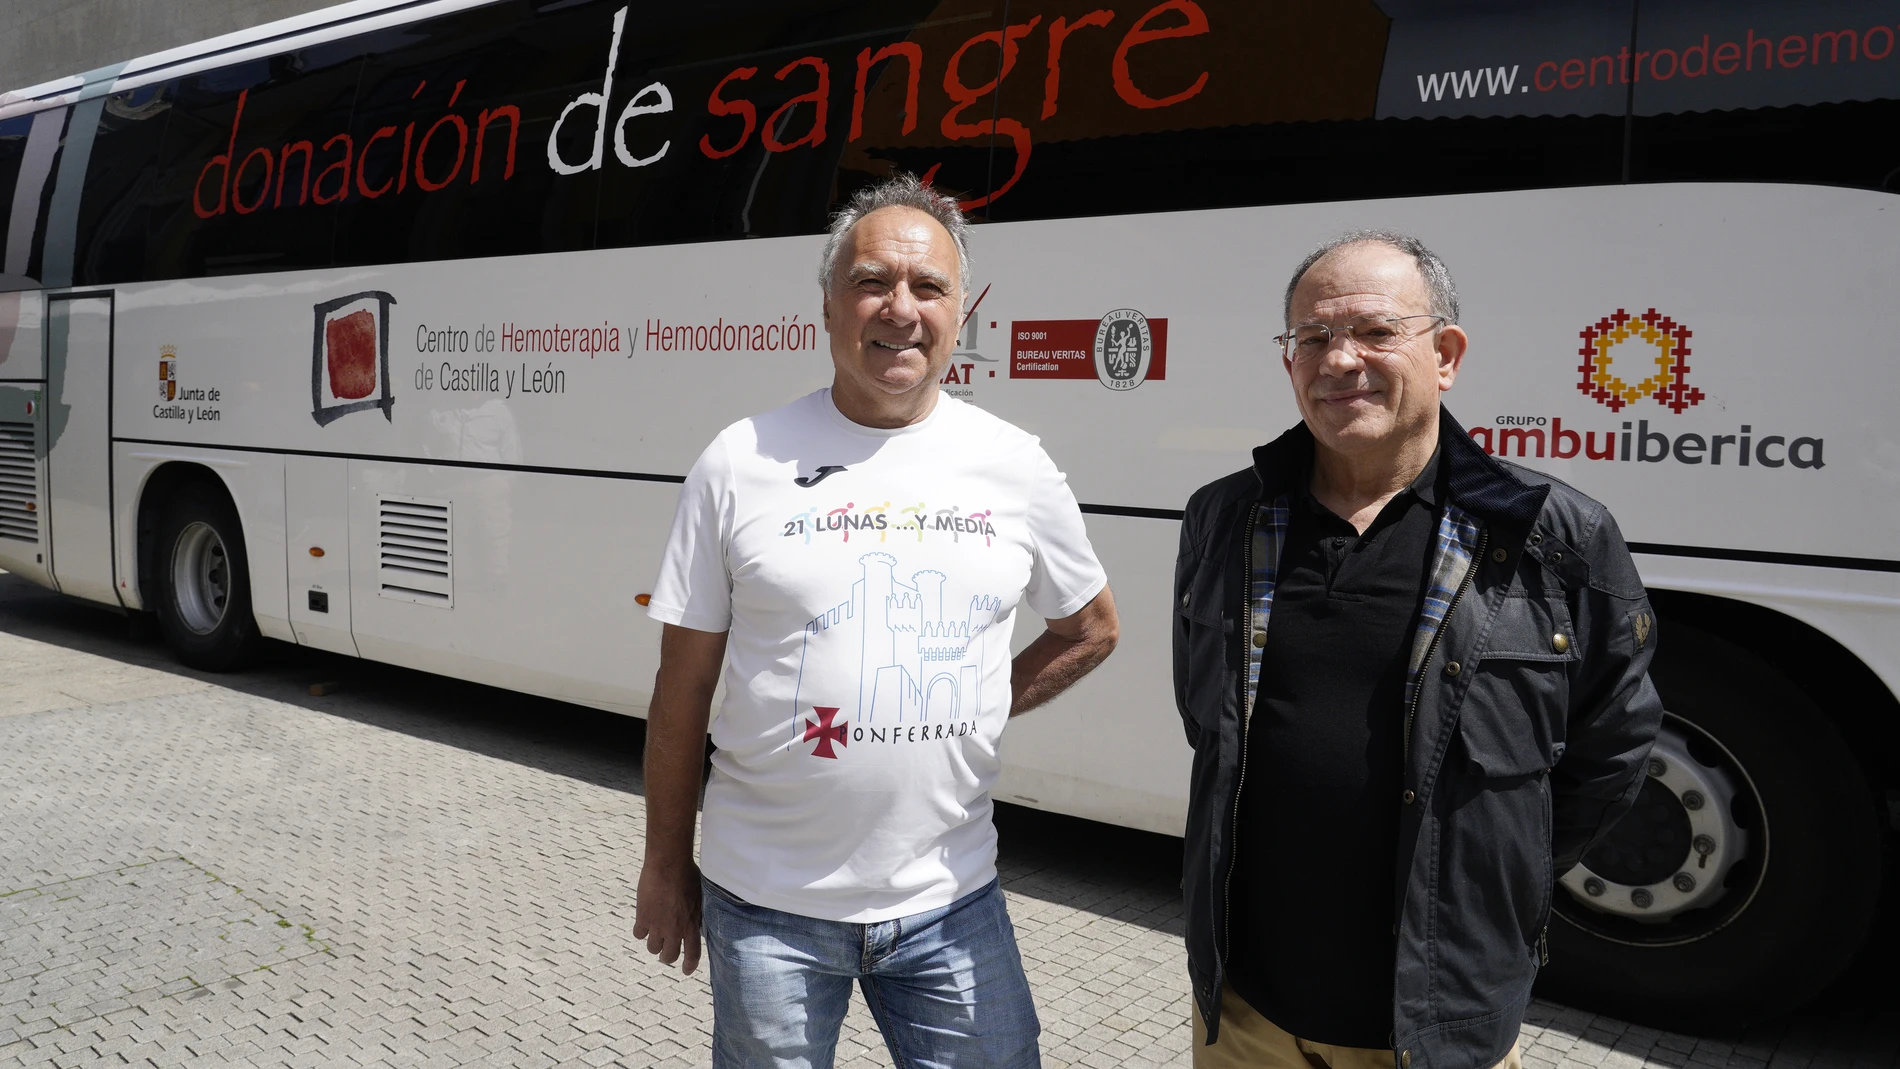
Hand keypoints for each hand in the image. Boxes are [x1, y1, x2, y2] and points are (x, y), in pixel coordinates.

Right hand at [634, 855, 702, 973]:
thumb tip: (696, 924)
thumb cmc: (688, 875)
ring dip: (654, 943)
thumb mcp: (699, 898)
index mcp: (692, 925)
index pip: (692, 954)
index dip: (689, 966)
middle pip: (669, 957)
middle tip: (666, 952)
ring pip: (652, 948)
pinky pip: (638, 934)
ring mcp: (657, 925)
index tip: (686, 971)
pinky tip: (643, 922)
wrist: (669, 863)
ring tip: (655, 934)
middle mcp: (675, 930)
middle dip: (667, 956)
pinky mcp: (642, 917)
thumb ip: (696, 915)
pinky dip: (640, 930)